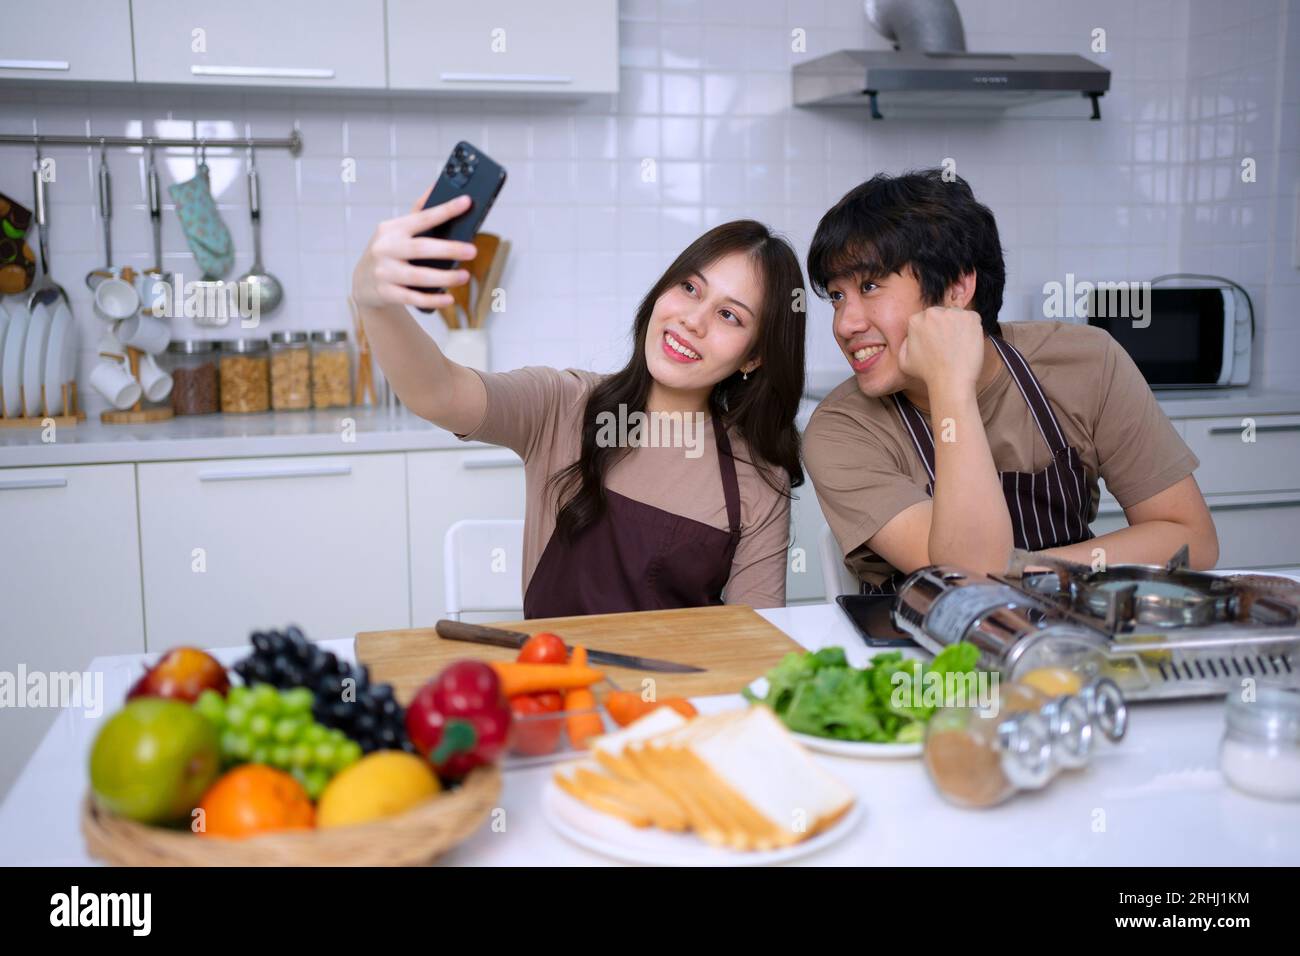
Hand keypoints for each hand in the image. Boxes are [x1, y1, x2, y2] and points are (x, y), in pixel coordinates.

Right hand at [351, 190, 476, 311]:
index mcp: (392, 228)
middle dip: (449, 249)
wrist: (362, 282)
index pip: (422, 217)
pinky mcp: (386, 293)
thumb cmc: (389, 251)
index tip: (467, 202)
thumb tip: (437, 186)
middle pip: (421, 248)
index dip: (445, 210)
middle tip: (473, 251)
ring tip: (464, 276)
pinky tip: (449, 299)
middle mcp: (385, 248)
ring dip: (444, 277)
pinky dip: (432, 300)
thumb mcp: (396, 230)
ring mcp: (384, 272)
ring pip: (417, 276)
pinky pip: (412, 298)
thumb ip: (418, 212)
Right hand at [896, 306, 984, 395]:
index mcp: (915, 320)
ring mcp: (953, 314)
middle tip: (948, 345)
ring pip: (956, 315)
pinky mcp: (971, 317)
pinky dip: (972, 328)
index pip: (925, 318)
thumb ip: (904, 344)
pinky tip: (966, 342)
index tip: (936, 343)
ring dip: (958, 326)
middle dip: (944, 326)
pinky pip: (972, 318)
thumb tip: (910, 335)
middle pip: (941, 314)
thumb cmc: (928, 374)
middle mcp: (933, 312)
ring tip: (957, 345)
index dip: (932, 331)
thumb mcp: (904, 361)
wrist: (951, 381)